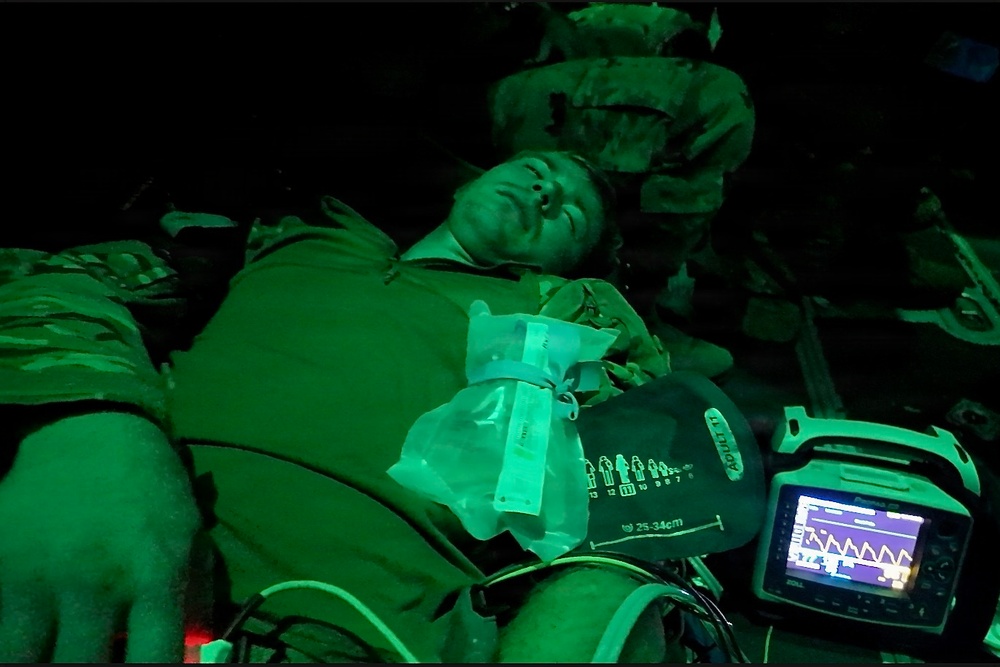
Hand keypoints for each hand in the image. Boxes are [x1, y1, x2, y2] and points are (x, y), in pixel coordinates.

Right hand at [0, 411, 201, 661]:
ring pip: (27, 662)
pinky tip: (30, 641)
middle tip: (95, 660)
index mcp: (155, 576)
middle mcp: (95, 581)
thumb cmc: (151, 496)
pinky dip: (13, 646)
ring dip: (45, 663)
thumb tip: (194, 663)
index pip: (155, 663)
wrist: (90, 435)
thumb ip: (196, 608)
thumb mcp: (191, 542)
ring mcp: (38, 577)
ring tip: (61, 652)